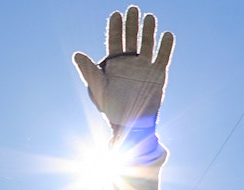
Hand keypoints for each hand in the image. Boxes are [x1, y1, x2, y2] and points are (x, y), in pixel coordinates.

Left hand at [72, 6, 173, 133]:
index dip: (115, 28)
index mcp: (113, 65)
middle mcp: (129, 63)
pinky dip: (166, 46)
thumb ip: (88, 71)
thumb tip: (76, 54)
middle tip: (133, 8)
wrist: (131, 124)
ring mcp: (144, 67)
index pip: (114, 42)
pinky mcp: (158, 74)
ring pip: (148, 44)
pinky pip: (163, 57)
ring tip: (149, 17)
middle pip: (131, 39)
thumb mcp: (98, 89)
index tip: (116, 14)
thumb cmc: (111, 109)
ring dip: (149, 30)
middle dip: (132, 24)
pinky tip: (167, 34)